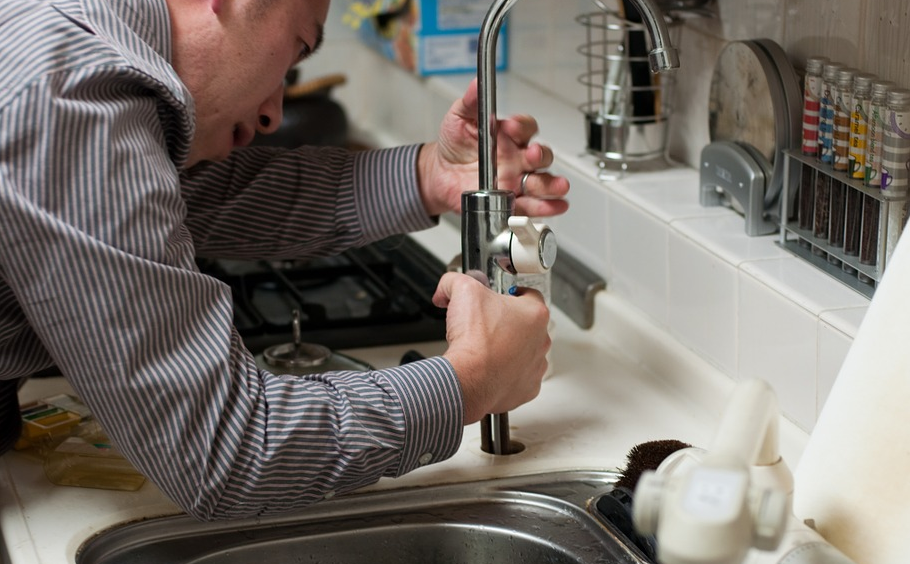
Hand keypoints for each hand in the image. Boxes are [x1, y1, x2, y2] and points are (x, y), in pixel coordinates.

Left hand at [417, 79, 569, 217]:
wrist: (440, 174)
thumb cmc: (455, 145)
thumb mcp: (459, 118)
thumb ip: (471, 102)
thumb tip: (477, 83)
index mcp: (509, 136)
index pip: (526, 128)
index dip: (521, 127)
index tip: (509, 127)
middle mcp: (518, 158)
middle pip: (541, 156)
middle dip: (540, 156)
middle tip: (531, 156)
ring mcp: (517, 180)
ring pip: (542, 182)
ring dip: (552, 184)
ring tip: (557, 186)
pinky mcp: (512, 201)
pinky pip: (533, 205)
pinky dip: (547, 207)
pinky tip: (555, 206)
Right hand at [432, 272, 550, 423]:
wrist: (468, 380)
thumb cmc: (474, 341)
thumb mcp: (462, 291)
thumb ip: (455, 281)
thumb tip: (447, 287)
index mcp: (535, 314)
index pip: (529, 294)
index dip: (510, 294)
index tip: (497, 299)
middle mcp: (541, 340)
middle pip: (526, 325)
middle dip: (507, 323)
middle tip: (486, 324)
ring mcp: (536, 366)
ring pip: (525, 352)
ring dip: (509, 350)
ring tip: (486, 349)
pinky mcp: (527, 388)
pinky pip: (519, 377)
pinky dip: (505, 374)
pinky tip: (489, 369)